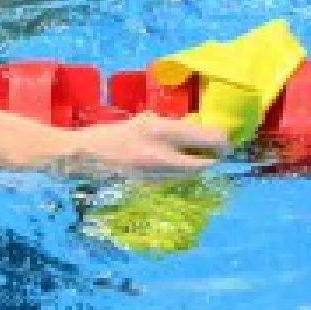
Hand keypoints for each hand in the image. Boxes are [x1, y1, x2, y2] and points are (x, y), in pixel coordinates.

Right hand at [58, 114, 229, 178]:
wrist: (83, 155)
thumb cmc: (112, 134)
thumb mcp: (141, 123)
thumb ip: (167, 127)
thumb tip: (195, 130)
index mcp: (158, 130)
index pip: (201, 137)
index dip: (219, 141)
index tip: (226, 140)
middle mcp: (159, 153)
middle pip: (201, 162)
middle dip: (213, 159)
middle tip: (219, 154)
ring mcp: (153, 173)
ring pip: (190, 175)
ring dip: (198, 168)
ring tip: (201, 160)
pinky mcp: (148, 187)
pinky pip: (174, 182)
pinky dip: (181, 176)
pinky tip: (178, 169)